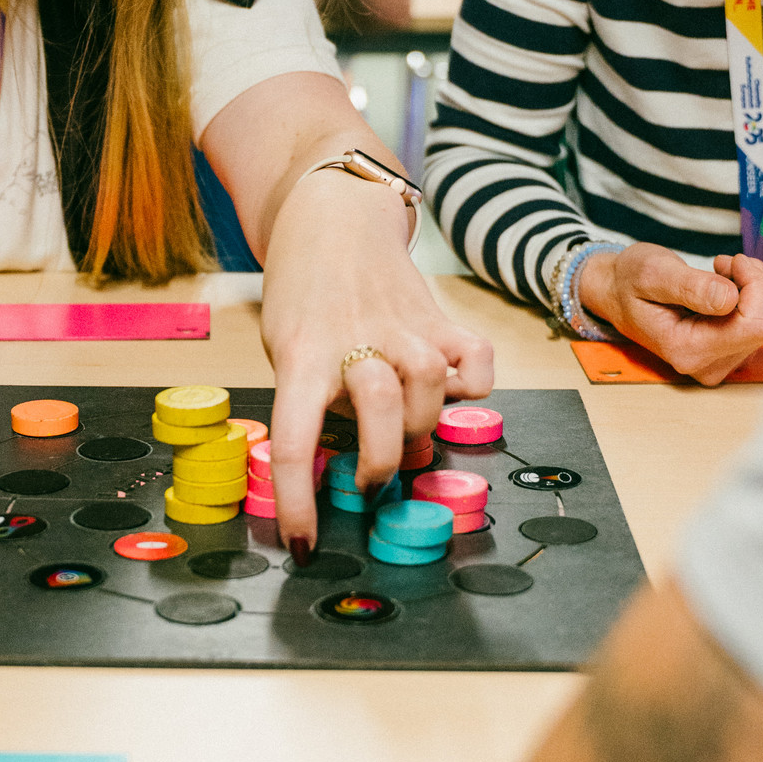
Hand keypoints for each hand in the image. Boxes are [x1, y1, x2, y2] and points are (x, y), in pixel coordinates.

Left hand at [259, 176, 493, 548]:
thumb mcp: (285, 347)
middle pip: (383, 411)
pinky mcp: (439, 318)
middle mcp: (357, 340)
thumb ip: (313, 398)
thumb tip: (347, 464)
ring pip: (431, 387)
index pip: (295, 438)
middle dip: (380, 462)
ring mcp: (404, 327)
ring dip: (420, 425)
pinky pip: (477, 363)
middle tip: (369, 480)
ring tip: (402, 429)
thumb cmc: (302, 297)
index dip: (299, 500)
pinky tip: (453, 391)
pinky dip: (474, 386)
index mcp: (302, 355)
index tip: (304, 543)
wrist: (330, 219)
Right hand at [579, 245, 762, 386]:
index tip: (729, 262)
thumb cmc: (630, 282)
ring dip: (756, 287)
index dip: (754, 286)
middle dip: (754, 283)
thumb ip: (691, 287)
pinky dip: (755, 295)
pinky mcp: (730, 353)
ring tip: (724, 271)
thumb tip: (731, 298)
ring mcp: (720, 362)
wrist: (618, 294)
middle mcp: (708, 365)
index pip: (755, 326)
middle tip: (723, 263)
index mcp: (687, 350)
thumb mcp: (652, 274)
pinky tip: (729, 284)